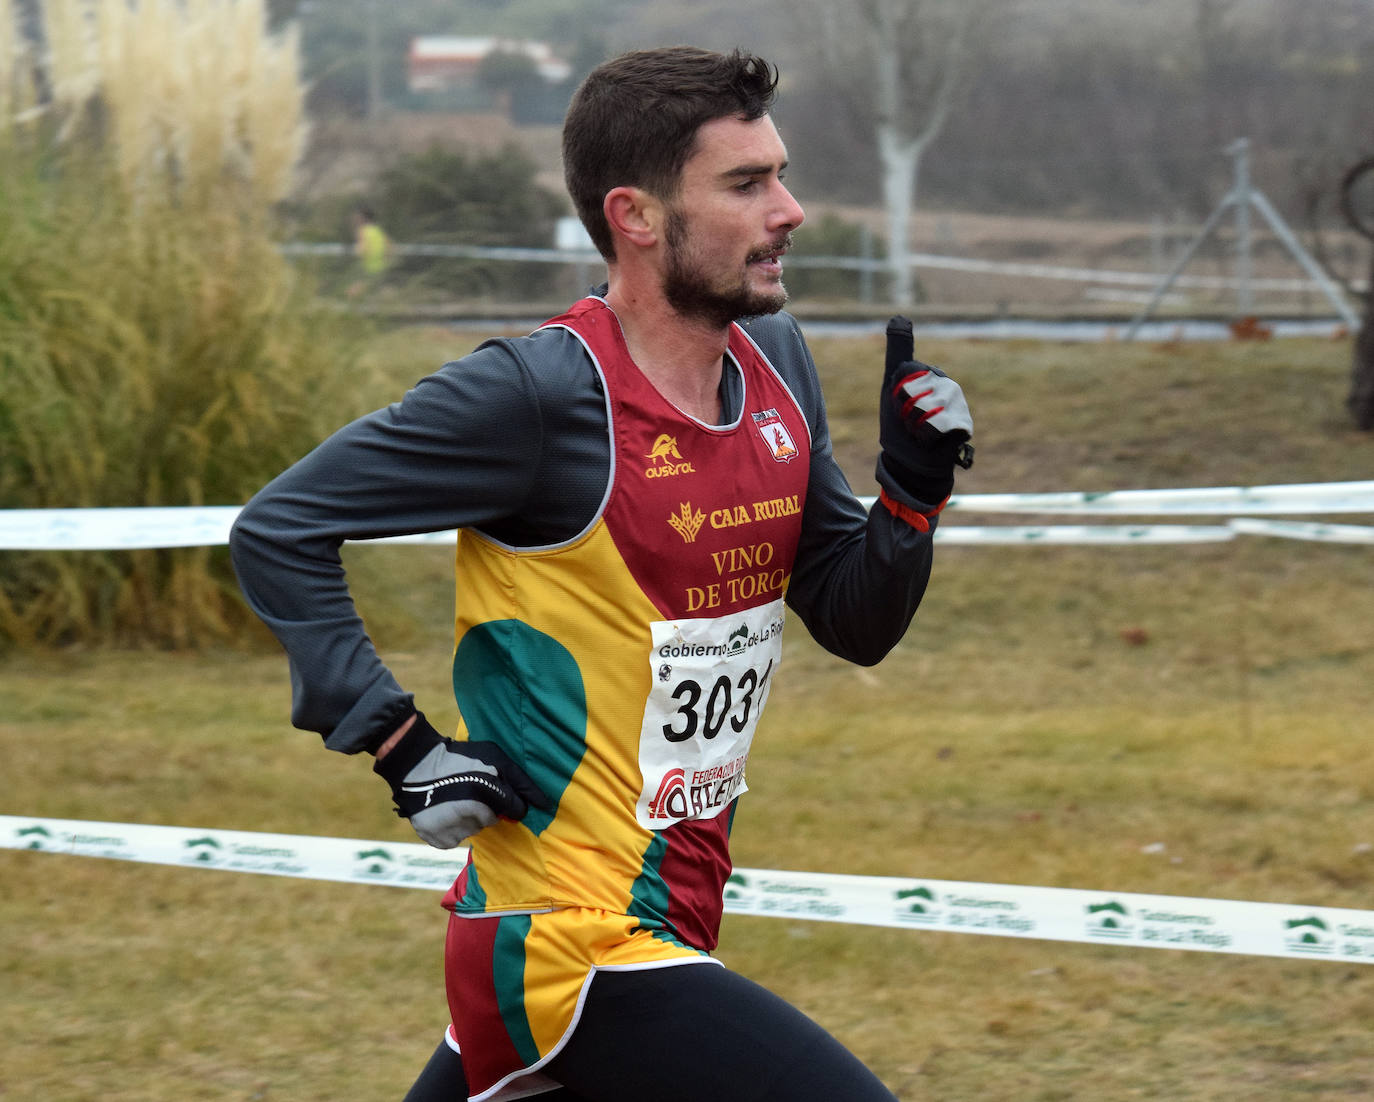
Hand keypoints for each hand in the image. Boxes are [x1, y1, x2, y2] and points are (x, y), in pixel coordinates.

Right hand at [372, 711, 550, 848]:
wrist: (416, 765)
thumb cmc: (461, 757)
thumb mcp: (494, 757)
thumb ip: (519, 780)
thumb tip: (544, 803)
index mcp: (488, 792)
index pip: (516, 810)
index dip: (510, 801)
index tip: (500, 794)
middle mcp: (472, 814)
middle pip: (492, 820)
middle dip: (485, 808)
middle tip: (469, 791)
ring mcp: (453, 828)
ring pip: (473, 831)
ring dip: (468, 819)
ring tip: (453, 799)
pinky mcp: (438, 839)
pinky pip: (454, 840)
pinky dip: (451, 829)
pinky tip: (444, 812)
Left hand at [877, 315, 972, 503]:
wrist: (911, 461)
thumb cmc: (900, 423)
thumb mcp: (892, 383)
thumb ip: (898, 350)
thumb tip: (900, 314)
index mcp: (930, 372)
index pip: (904, 375)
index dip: (895, 395)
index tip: (899, 404)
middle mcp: (948, 384)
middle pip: (913, 393)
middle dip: (904, 412)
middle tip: (910, 421)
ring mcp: (958, 404)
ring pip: (924, 409)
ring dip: (913, 426)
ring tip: (919, 431)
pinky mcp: (964, 424)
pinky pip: (937, 425)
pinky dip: (926, 437)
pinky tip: (931, 440)